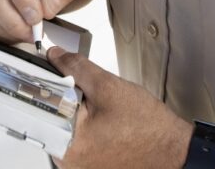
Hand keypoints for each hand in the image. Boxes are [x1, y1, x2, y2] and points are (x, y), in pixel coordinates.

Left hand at [47, 46, 191, 168]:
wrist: (175, 151)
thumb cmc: (149, 128)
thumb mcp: (109, 87)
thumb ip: (76, 68)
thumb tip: (55, 56)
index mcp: (67, 145)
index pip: (39, 108)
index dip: (43, 85)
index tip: (47, 74)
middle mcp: (67, 161)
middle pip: (48, 117)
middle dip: (61, 100)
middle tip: (84, 96)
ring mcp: (76, 166)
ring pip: (60, 127)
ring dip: (71, 112)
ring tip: (98, 110)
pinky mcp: (86, 166)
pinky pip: (73, 138)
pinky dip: (81, 125)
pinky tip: (101, 121)